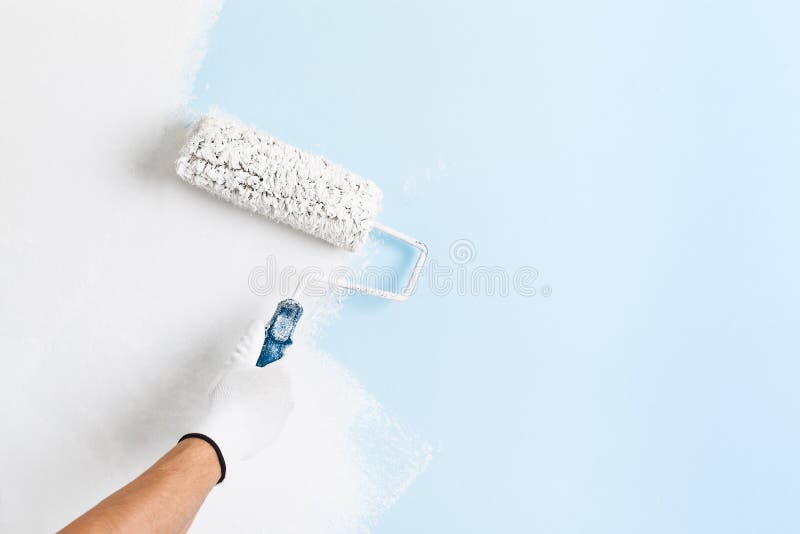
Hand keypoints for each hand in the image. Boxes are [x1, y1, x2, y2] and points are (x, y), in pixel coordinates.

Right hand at [192, 320, 293, 475]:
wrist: (223, 437)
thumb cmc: (230, 397)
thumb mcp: (236, 365)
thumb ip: (249, 344)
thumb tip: (257, 325)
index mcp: (283, 375)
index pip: (284, 357)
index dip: (271, 355)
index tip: (258, 358)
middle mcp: (288, 396)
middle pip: (279, 380)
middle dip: (264, 378)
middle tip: (242, 381)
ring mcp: (283, 417)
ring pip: (274, 400)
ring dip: (262, 398)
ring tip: (239, 401)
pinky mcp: (274, 434)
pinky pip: (267, 419)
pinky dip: (258, 416)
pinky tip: (240, 418)